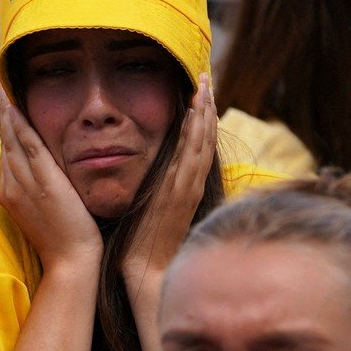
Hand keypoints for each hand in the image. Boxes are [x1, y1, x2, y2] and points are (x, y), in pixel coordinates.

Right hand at [0, 104, 102, 270]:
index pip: (5, 157)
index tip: (5, 115)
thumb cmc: (59, 240)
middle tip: (2, 95)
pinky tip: (18, 110)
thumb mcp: (38, 215)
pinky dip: (22, 126)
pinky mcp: (44, 181)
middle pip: (4, 146)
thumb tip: (36, 177)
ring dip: (9, 118)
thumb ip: (33, 194)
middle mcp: (11, 187)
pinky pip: (30, 147)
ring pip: (13, 143)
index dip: (4, 134)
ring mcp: (25, 183)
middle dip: (3, 121)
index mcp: (8, 195)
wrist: (69, 261)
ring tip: (6, 96)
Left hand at [122, 73, 215, 283]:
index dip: (199, 118)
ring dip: (204, 113)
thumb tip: (149, 172)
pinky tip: (196, 115)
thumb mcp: (150, 208)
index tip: (199, 94)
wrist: (147, 273)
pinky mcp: (181, 195)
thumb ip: (155, 190)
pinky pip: (192, 159)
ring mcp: (187, 188)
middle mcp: (189, 184)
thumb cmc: (144, 245)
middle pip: (202, 138)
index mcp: (182, 186)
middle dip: (205, 107)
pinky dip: (196, 135)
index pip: (194, 145)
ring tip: (205, 86)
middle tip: (205, 77)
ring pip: (201, 144)